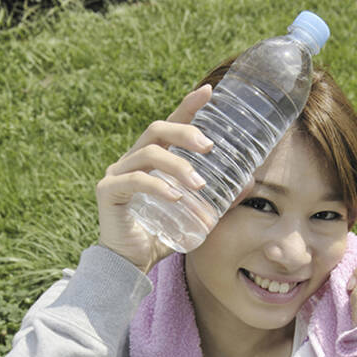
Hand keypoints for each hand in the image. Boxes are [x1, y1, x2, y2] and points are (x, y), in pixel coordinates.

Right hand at [96, 84, 213, 272]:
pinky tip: (176, 197)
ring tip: (199, 184)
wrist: (129, 266)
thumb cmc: (160, 237)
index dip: (187, 107)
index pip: (169, 126)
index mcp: (150, 161)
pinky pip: (135, 181)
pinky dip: (158, 186)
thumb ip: (216, 199)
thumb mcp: (193, 214)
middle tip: (210, 147)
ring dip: (177, 165)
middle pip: (157, 130)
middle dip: (186, 132)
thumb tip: (249, 183)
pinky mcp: (108, 192)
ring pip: (148, 153)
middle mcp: (131, 161)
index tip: (209, 91)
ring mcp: (116, 174)